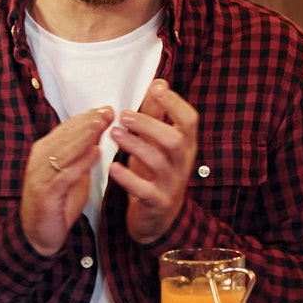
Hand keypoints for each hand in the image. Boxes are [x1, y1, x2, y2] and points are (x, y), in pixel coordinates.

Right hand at [21, 107, 111, 255]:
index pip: (66, 129)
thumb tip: (97, 140)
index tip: (107, 109)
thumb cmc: (57, 204)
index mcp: (44, 152)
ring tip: (102, 125)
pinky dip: (81, 163)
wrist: (38, 234)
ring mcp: (41, 176)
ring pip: (65, 151)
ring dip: (85, 137)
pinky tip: (95, 153)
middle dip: (88, 123)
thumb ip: (81, 158)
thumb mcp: (72, 176)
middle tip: (108, 112)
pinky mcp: (46, 193)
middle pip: (65, 135)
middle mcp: (39, 160)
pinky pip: (65, 174)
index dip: (86, 118)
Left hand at [109, 79, 198, 244]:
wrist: (158, 219)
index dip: (175, 103)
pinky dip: (128, 178)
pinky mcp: (157, 203)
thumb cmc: (155, 174)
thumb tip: (159, 83)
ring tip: (113, 134)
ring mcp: (171, 184)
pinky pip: (144, 190)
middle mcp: (182, 164)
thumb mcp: (157, 143)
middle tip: (124, 115)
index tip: (156, 88)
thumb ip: (157, 115)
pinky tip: (112, 168)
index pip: (190, 120)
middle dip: (150, 124)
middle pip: (175, 139)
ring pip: (159, 162)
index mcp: (185, 146)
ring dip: (135, 145)